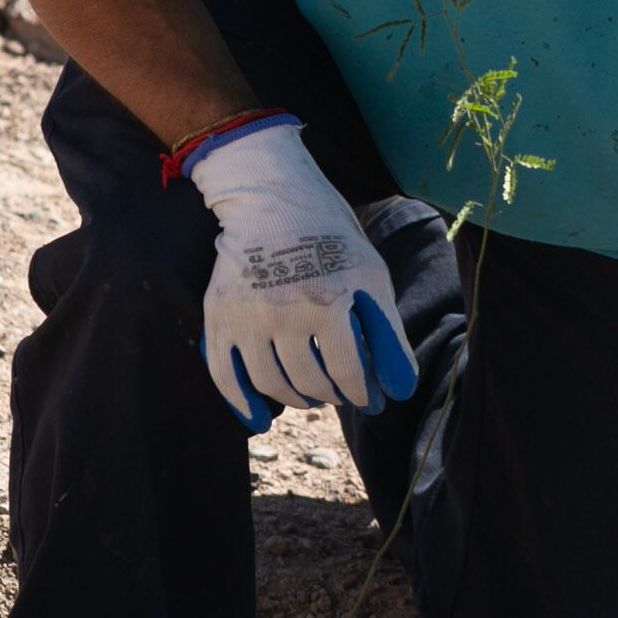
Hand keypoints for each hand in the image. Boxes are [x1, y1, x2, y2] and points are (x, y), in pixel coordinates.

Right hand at [184, 117, 418, 432]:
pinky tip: (260, 419)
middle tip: (339, 393)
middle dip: (331, 395)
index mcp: (328, 299)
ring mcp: (246, 316)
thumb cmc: (329, 236)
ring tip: (310, 395)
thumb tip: (399, 389)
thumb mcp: (370, 274)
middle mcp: (283, 312)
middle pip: (310, 382)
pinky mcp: (218, 316)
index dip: (362, 392)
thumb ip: (386, 332)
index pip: (347, 372)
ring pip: (271, 383)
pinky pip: (224, 376)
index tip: (367, 398)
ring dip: (296, 399)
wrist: (269, 198)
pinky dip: (242, 404)